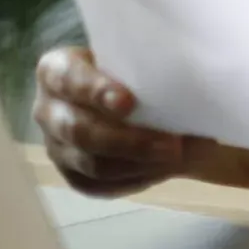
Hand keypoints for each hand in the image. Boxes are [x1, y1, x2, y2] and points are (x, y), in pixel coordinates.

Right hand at [33, 47, 226, 197]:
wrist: (140, 106)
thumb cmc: (140, 74)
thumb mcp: (144, 64)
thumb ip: (157, 72)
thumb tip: (200, 94)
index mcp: (57, 70)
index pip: (68, 79)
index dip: (94, 91)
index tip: (128, 102)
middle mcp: (48, 109)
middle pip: (79, 131)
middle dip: (129, 141)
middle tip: (173, 145)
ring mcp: (57, 146)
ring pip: (93, 165)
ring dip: (141, 164)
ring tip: (178, 157)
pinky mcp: (73, 175)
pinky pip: (101, 185)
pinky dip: (137, 178)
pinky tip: (164, 168)